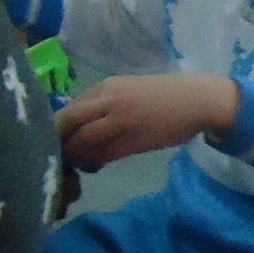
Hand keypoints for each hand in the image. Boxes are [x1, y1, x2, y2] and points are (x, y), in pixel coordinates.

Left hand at [56, 73, 239, 168]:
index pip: (71, 106)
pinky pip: (105, 154)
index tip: (59, 137)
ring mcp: (120, 121)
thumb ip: (107, 101)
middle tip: (57, 152)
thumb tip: (86, 120)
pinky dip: (95, 162)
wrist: (196, 100)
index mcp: (107, 86)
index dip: (60, 124)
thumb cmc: (165, 95)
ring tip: (75, 162)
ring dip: (75, 154)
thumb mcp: (130, 89)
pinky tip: (94, 166)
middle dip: (59, 139)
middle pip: (69, 121)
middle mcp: (109, 101)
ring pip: (84, 139)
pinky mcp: (134, 141)